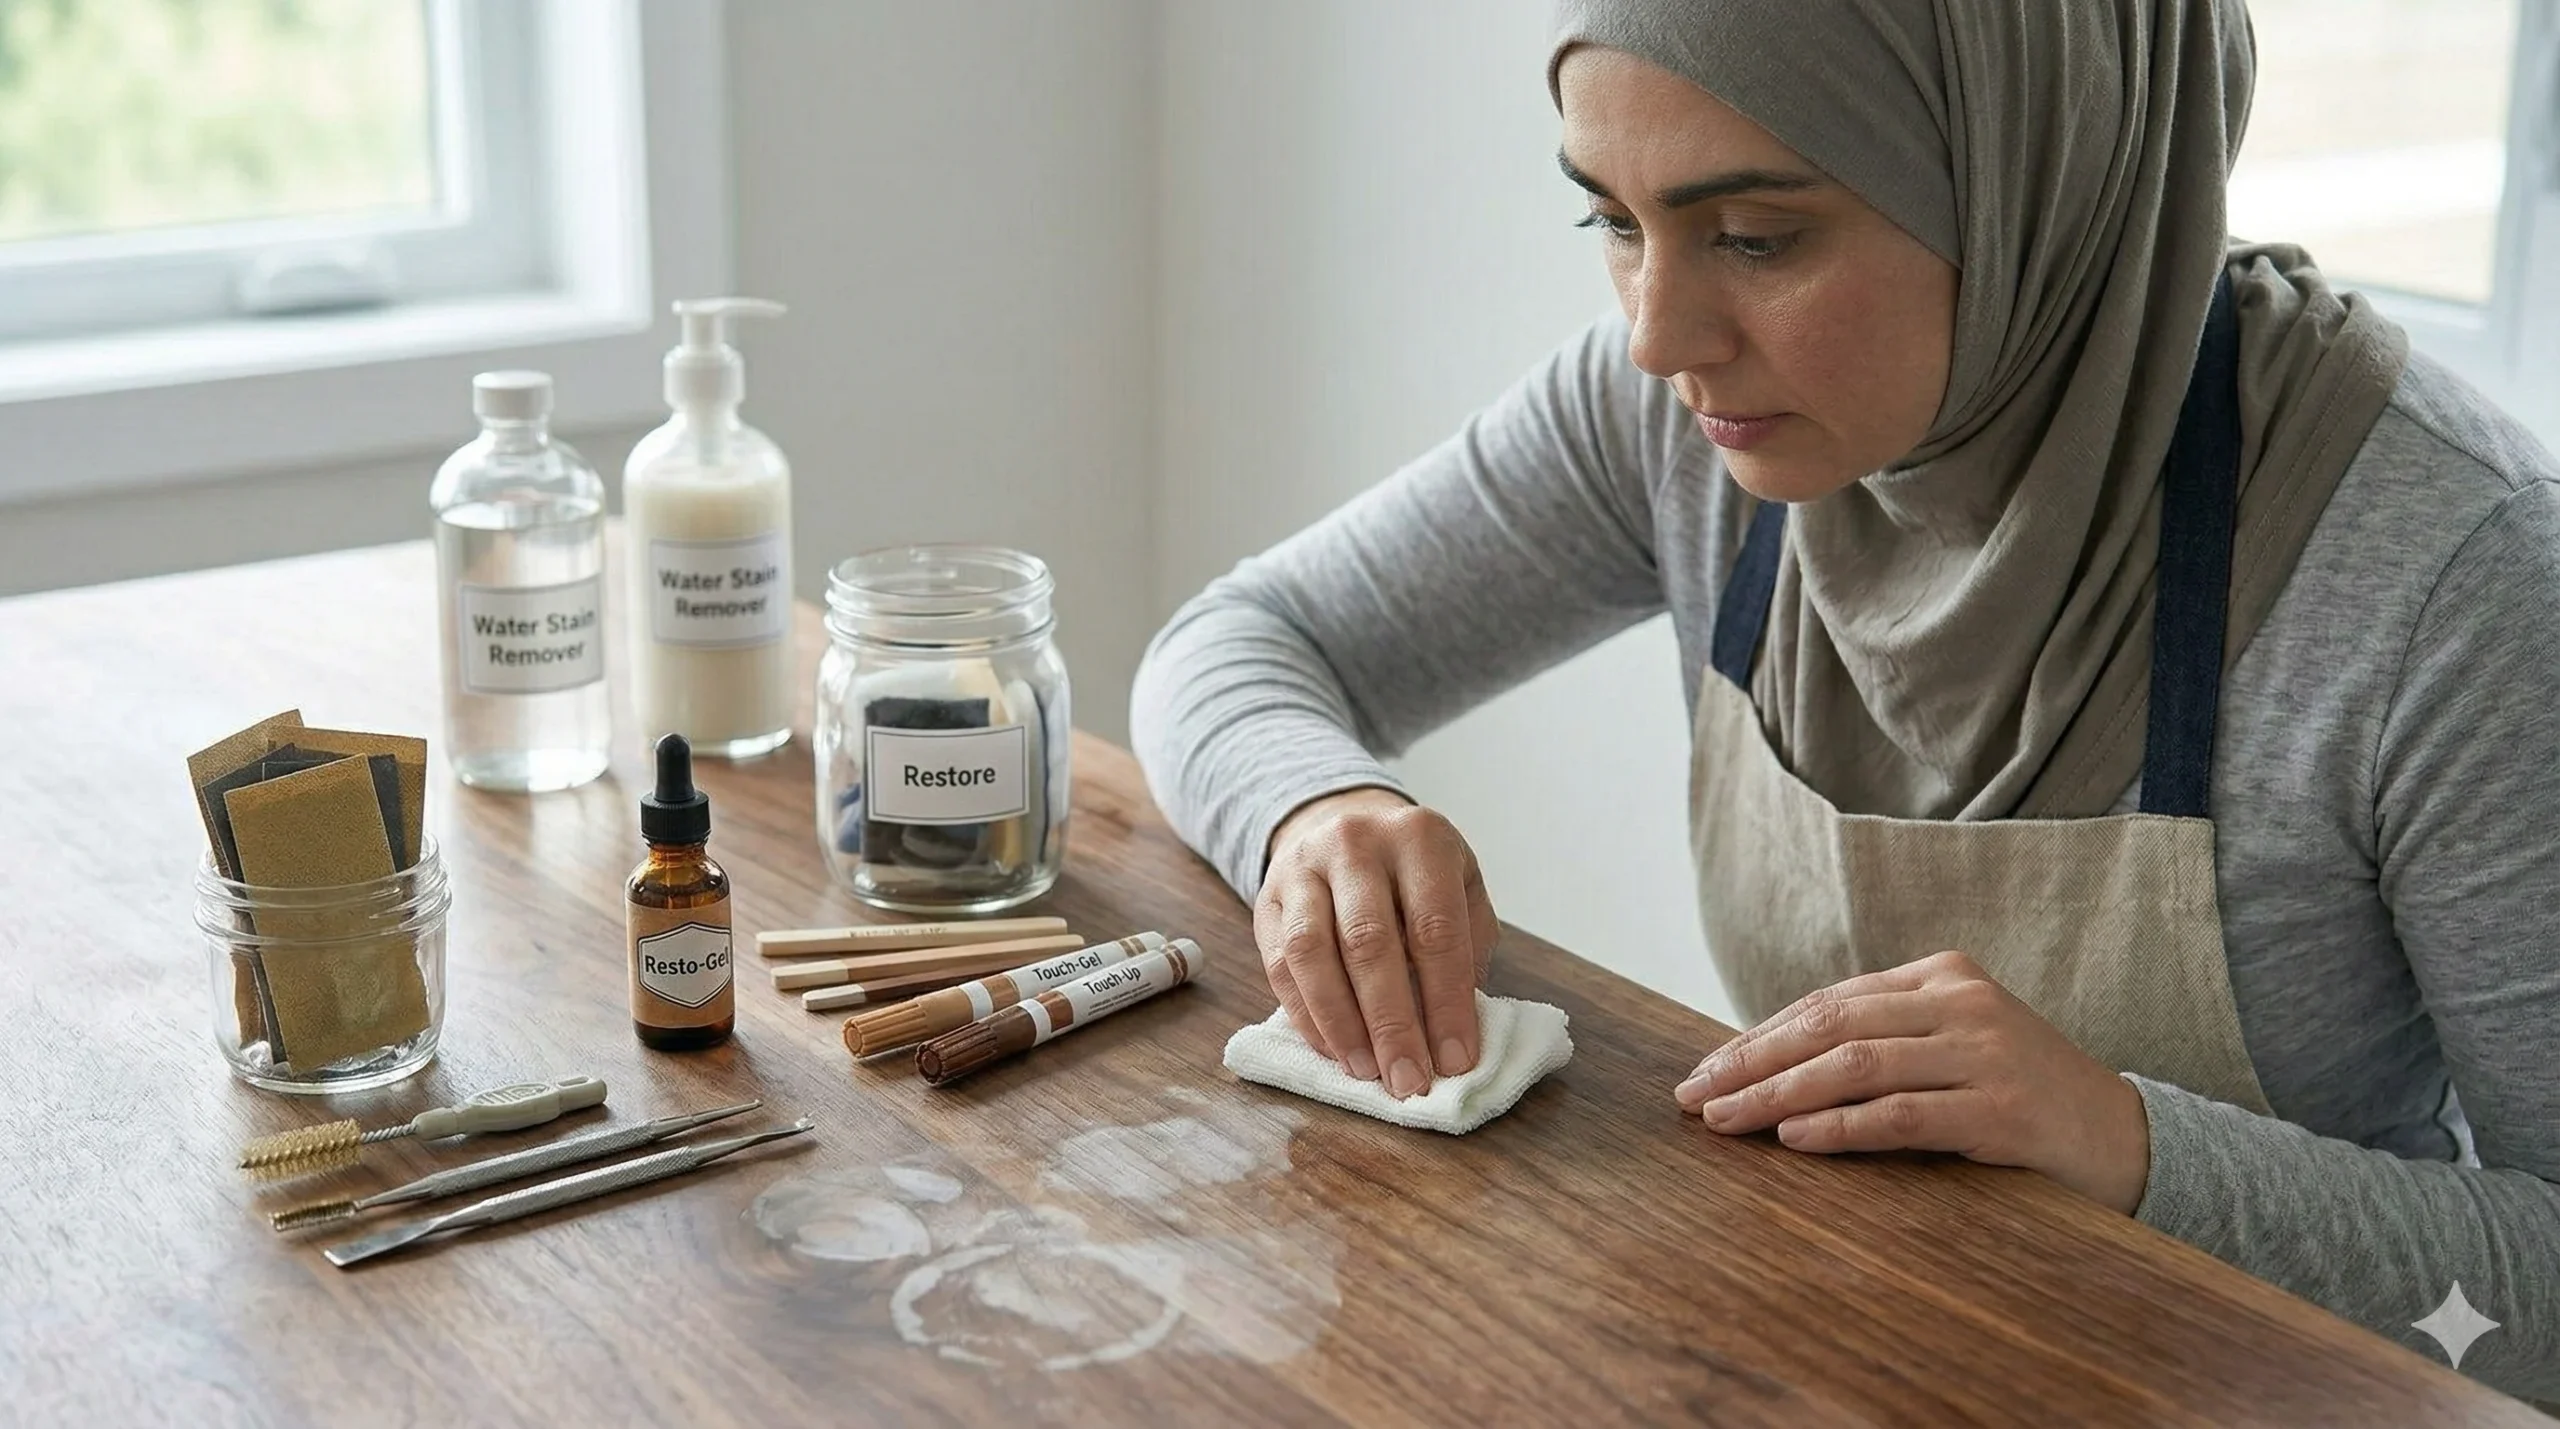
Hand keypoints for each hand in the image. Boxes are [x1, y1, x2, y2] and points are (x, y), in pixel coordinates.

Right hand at [1255, 788, 1498, 1098]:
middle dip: (1392, 1024)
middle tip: (1409, 1081)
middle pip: (1370, 943)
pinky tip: (1333, 1050)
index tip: (1456, 1061)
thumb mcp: (1461, 889)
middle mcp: (1356, 843)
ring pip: (1312, 953)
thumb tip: (1455, 1032)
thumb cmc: (1416, 874)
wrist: (1345, 824)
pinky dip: (1306, 1015)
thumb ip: (1467, 948)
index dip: (1447, 1003)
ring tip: (1367, 1071)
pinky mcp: (1267, 898)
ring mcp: (1303, 867)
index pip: (1435, 929)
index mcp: (1420, 837)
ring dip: (1341, 1024)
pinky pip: (1279, 964)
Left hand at [1672, 950, 2152, 1212]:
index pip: (1828, 1002)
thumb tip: (1768, 1070)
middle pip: (1831, 1025)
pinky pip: (1901, 1114)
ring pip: (1856, 1065)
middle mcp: (1960, 1002)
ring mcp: (1983, 1052)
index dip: (1759, 1036)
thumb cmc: (2018, 1096)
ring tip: (1727, 1119)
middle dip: (1752, 1061)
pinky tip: (1794, 1137)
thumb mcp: (1950, 1049)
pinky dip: (1840, 1125)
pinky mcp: (2000, 1109)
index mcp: (1941, 975)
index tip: (1706, 1071)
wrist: (2125, 1137)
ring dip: (1779, 1093)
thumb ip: (1881, 1044)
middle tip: (1695, 1095)